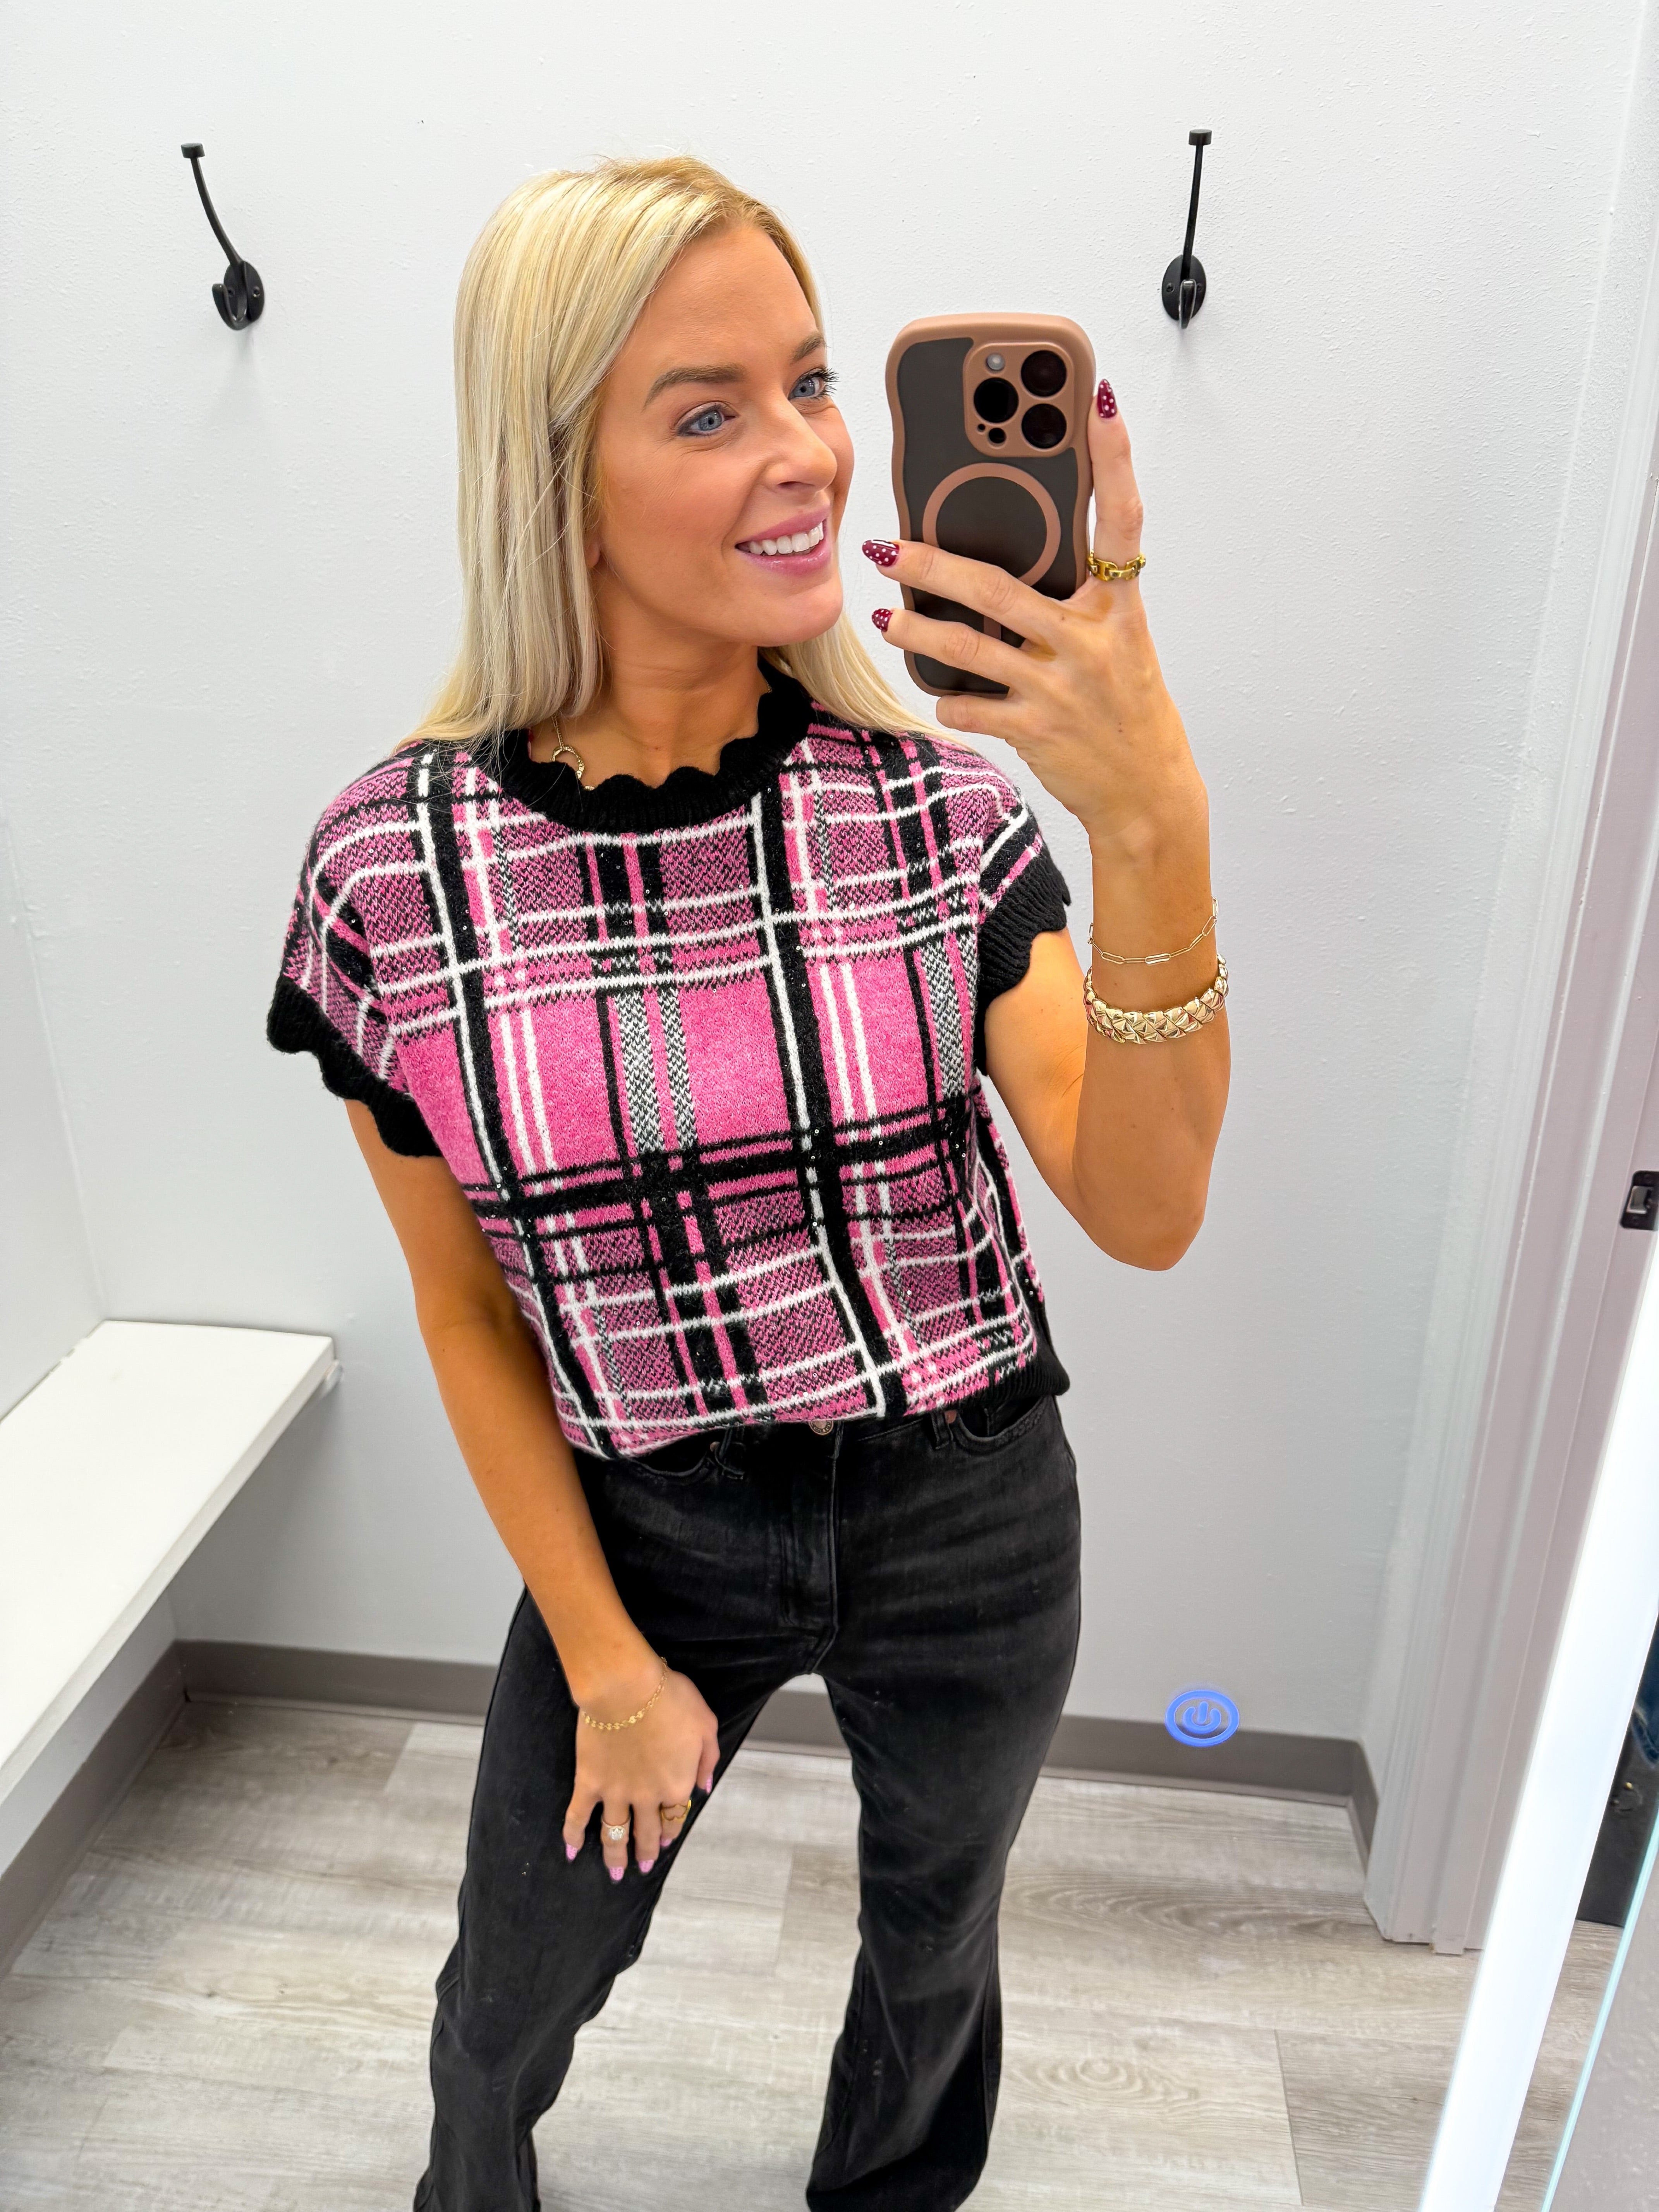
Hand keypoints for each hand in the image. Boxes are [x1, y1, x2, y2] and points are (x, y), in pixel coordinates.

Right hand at [563, 1656, 720, 1879]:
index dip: (672, 1828)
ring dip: (615, 1856)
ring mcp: (616, 1793)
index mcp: (677, 1784)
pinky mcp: (589, 1782)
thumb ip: (707, 1759)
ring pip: (615, 1833)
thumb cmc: (671, 1700)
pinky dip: (573, 1834)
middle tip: (644, 1866)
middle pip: (648, 1831)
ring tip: (616, 1872)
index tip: (667, 1840)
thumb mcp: (705, 1724)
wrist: (627, 1688)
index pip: (676, 1815)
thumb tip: (705, 1787)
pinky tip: (570, 1850)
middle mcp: (647, 1797)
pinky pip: (579, 1815)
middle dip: (647, 1851)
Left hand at [864, 377, 1204, 863]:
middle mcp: (1090, 642)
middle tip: (888, 544)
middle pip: (999, 587)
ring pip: (970, 647)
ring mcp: (1060, 687)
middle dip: (934, 564)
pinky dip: (950, 701)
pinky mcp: (1036, 730)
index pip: (1122, 521)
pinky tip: (937, 695)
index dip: (1114, 460)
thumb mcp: (1119, 646)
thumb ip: (1077, 604)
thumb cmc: (1127, 711)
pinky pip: (974, 707)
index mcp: (1118, 610)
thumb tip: (1017, 567)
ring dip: (918, 631)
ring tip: (884, 617)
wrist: (1147, 792)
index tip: (1099, 404)